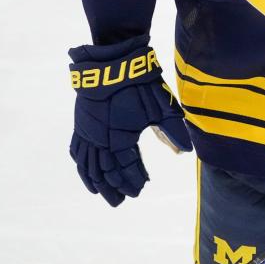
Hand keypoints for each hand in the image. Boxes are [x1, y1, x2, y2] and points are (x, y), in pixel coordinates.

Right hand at [68, 35, 191, 205]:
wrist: (113, 62)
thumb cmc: (140, 85)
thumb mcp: (160, 107)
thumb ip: (172, 131)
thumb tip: (186, 152)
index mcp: (119, 139)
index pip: (125, 168)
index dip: (133, 180)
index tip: (140, 188)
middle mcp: (100, 141)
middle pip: (105, 172)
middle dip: (114, 188)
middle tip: (121, 200)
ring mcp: (88, 133)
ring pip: (89, 166)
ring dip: (96, 181)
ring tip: (103, 193)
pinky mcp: (81, 124)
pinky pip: (78, 151)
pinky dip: (82, 166)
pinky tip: (86, 173)